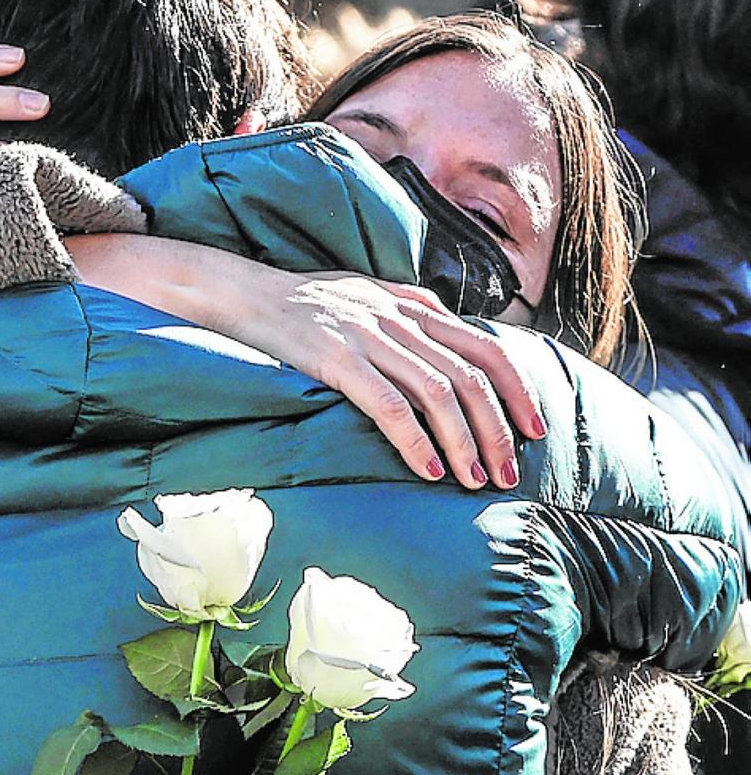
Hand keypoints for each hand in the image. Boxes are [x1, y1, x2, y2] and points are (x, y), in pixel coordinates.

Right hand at [69, 236, 546, 489]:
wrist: (240, 294)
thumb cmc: (303, 309)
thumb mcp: (367, 303)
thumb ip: (412, 324)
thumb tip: (457, 357)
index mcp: (412, 305)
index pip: (486, 346)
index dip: (518, 390)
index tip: (535, 429)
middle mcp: (397, 317)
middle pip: (470, 376)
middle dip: (498, 429)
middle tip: (509, 472)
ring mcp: (366, 336)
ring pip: (438, 392)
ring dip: (464, 442)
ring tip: (475, 480)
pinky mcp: (333, 359)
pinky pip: (387, 404)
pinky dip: (414, 440)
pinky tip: (427, 471)